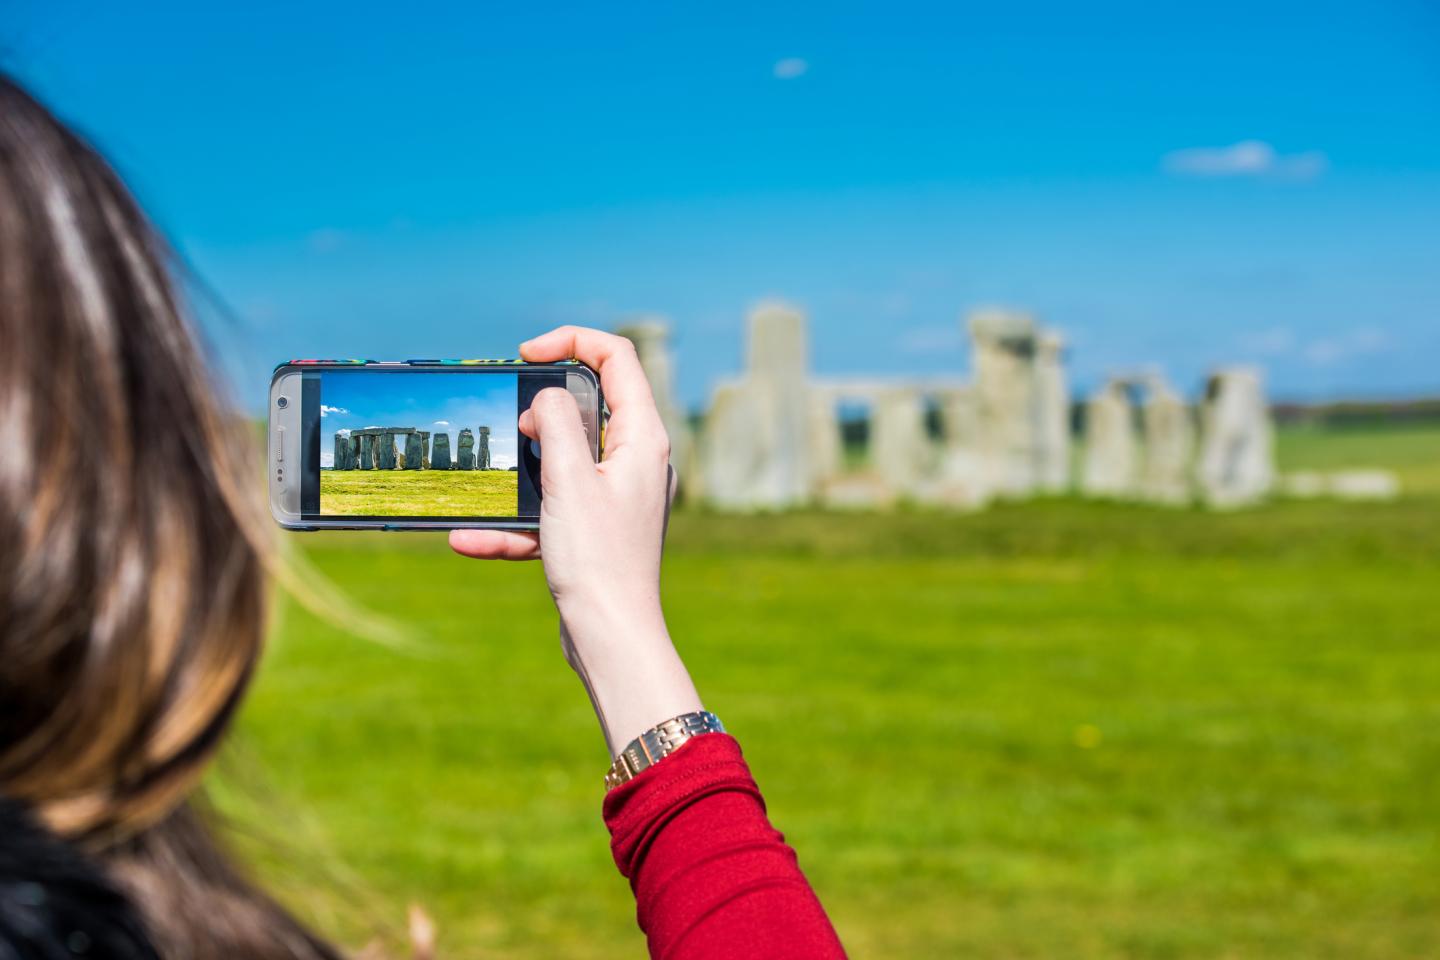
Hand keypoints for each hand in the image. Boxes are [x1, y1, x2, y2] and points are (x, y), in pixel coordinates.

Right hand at [450, 327, 701, 754]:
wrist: (612, 640)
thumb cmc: (599, 561)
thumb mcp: (570, 480)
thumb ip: (556, 424)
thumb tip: (544, 399)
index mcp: (643, 438)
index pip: (617, 358)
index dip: (572, 341)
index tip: (525, 354)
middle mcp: (636, 461)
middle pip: (590, 405)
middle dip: (541, 409)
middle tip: (511, 425)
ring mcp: (617, 496)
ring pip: (564, 461)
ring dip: (523, 470)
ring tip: (491, 480)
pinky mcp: (597, 530)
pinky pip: (551, 511)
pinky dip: (515, 522)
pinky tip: (468, 539)